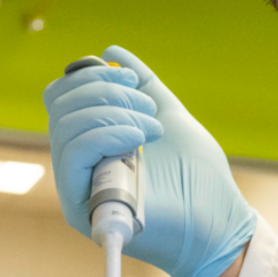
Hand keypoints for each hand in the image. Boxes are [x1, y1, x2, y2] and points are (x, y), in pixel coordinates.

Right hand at [45, 45, 258, 276]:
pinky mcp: (81, 207)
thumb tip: (110, 51)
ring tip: (152, 130)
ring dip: (114, 113)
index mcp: (93, 140)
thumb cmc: (200, 181)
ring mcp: (77, 185)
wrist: (218, 226)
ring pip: (65, 125)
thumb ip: (143, 86)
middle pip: (59, 104)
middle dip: (105, 91)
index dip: (92, 76)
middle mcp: (78, 162)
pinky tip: (139, 140)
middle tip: (148, 110)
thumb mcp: (170, 117)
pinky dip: (106, 134)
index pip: (63, 96)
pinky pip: (72, 155)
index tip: (134, 81)